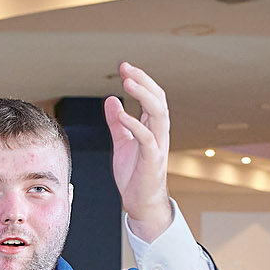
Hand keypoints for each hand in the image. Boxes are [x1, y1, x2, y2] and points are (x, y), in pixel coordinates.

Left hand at [105, 62, 172, 240]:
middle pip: (158, 99)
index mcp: (152, 127)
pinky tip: (122, 114)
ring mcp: (158, 145)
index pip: (152, 96)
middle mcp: (159, 133)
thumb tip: (111, 100)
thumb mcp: (122, 143)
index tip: (125, 67)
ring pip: (158, 113)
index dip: (140, 80)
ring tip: (128, 83)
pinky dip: (134, 124)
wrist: (140, 202)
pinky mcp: (152, 159)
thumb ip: (117, 123)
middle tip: (126, 67)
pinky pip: (146, 137)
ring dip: (143, 96)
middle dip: (143, 81)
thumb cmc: (134, 175)